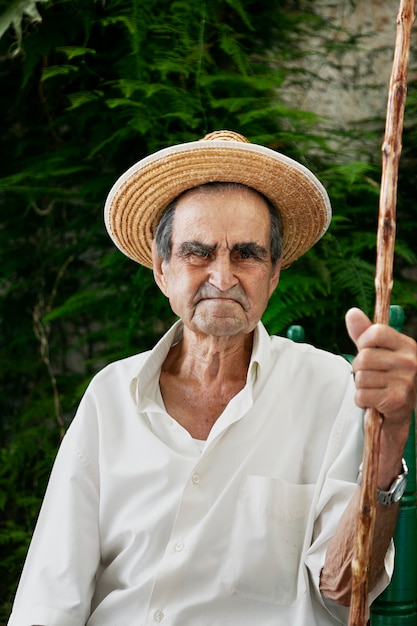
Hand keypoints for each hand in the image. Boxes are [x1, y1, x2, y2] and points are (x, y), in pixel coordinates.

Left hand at [345, 307, 416, 486]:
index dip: (363, 342)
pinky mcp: (396, 400)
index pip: (375, 332)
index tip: (367, 350)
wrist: (397, 413)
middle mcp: (410, 361)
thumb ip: (363, 333)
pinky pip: (362, 395)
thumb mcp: (377, 351)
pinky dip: (362, 400)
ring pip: (361, 377)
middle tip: (371, 376)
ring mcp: (405, 381)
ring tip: (374, 389)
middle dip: (360, 369)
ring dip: (361, 386)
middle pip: (364, 357)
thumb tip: (352, 313)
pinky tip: (374, 400)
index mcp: (406, 345)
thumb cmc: (386, 377)